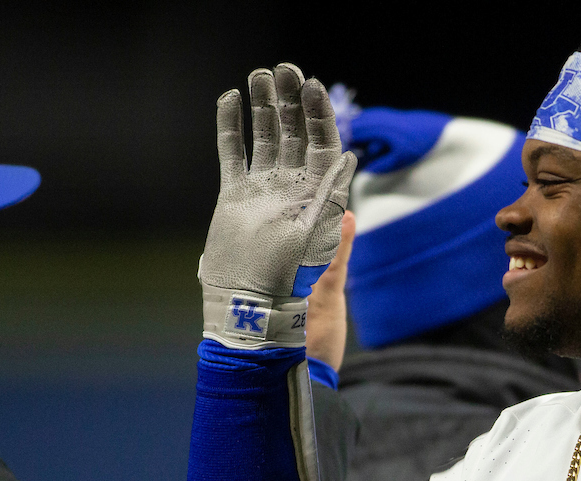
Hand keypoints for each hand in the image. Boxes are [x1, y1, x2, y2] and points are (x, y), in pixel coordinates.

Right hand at [200, 63, 356, 347]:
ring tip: (260, 75)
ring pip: (265, 138)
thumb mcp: (320, 256)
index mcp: (318, 197)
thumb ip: (333, 223)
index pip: (323, 146)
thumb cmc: (294, 290)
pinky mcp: (235, 196)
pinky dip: (231, 127)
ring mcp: (264, 190)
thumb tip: (349, 183)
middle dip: (291, 102)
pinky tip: (230, 98)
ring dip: (263, 107)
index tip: (312, 85)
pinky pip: (233, 154)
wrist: (254, 312)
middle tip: (285, 69)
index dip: (320, 115)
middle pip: (295, 135)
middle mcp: (293, 189)